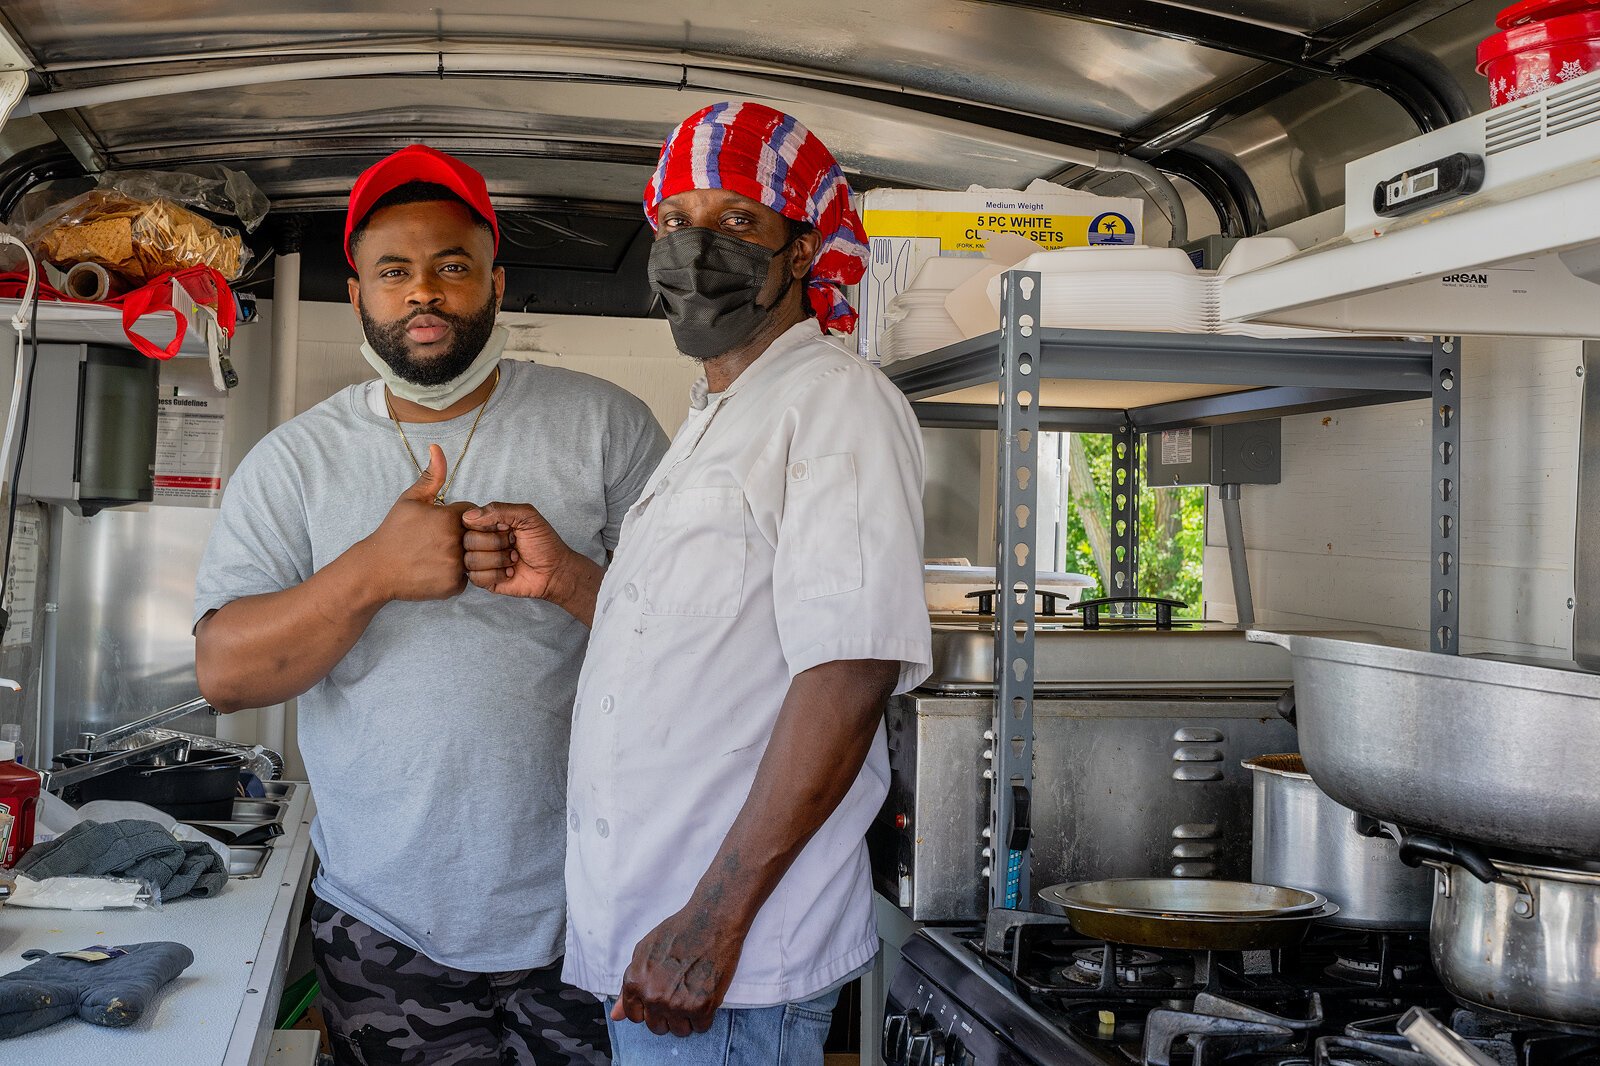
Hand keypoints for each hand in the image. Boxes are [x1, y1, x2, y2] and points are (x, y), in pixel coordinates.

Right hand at [363, 445, 472, 601]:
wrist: (376, 569)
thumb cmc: (393, 532)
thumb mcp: (410, 500)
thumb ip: (431, 476)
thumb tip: (437, 447)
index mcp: (449, 518)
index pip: (475, 513)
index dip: (460, 517)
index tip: (442, 523)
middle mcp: (456, 541)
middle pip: (482, 535)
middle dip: (469, 536)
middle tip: (444, 542)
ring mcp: (456, 565)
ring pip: (477, 557)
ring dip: (466, 555)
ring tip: (441, 555)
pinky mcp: (454, 585)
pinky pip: (467, 577)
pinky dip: (456, 575)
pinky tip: (436, 570)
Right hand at [461, 502, 578, 600]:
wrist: (555, 570)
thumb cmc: (544, 542)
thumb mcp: (527, 516)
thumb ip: (499, 509)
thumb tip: (468, 516)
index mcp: (489, 524)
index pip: (468, 521)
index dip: (487, 525)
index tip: (506, 527)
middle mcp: (482, 541)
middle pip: (468, 540)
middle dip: (496, 543)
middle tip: (513, 544)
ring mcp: (482, 562)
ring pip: (470, 560)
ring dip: (498, 560)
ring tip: (514, 558)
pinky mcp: (485, 581)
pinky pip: (476, 577)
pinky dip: (497, 575)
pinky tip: (510, 572)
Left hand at [610, 906, 746, 1036]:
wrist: (712, 920)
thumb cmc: (678, 931)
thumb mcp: (643, 951)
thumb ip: (628, 986)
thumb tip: (616, 1016)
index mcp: (635, 983)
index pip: (635, 1016)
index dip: (648, 1008)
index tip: (660, 998)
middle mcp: (653, 996)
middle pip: (657, 1027)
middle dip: (667, 1014)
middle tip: (679, 993)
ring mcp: (677, 1004)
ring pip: (679, 1031)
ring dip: (686, 1018)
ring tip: (693, 994)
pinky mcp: (702, 1007)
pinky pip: (701, 1027)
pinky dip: (705, 1016)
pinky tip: (706, 994)